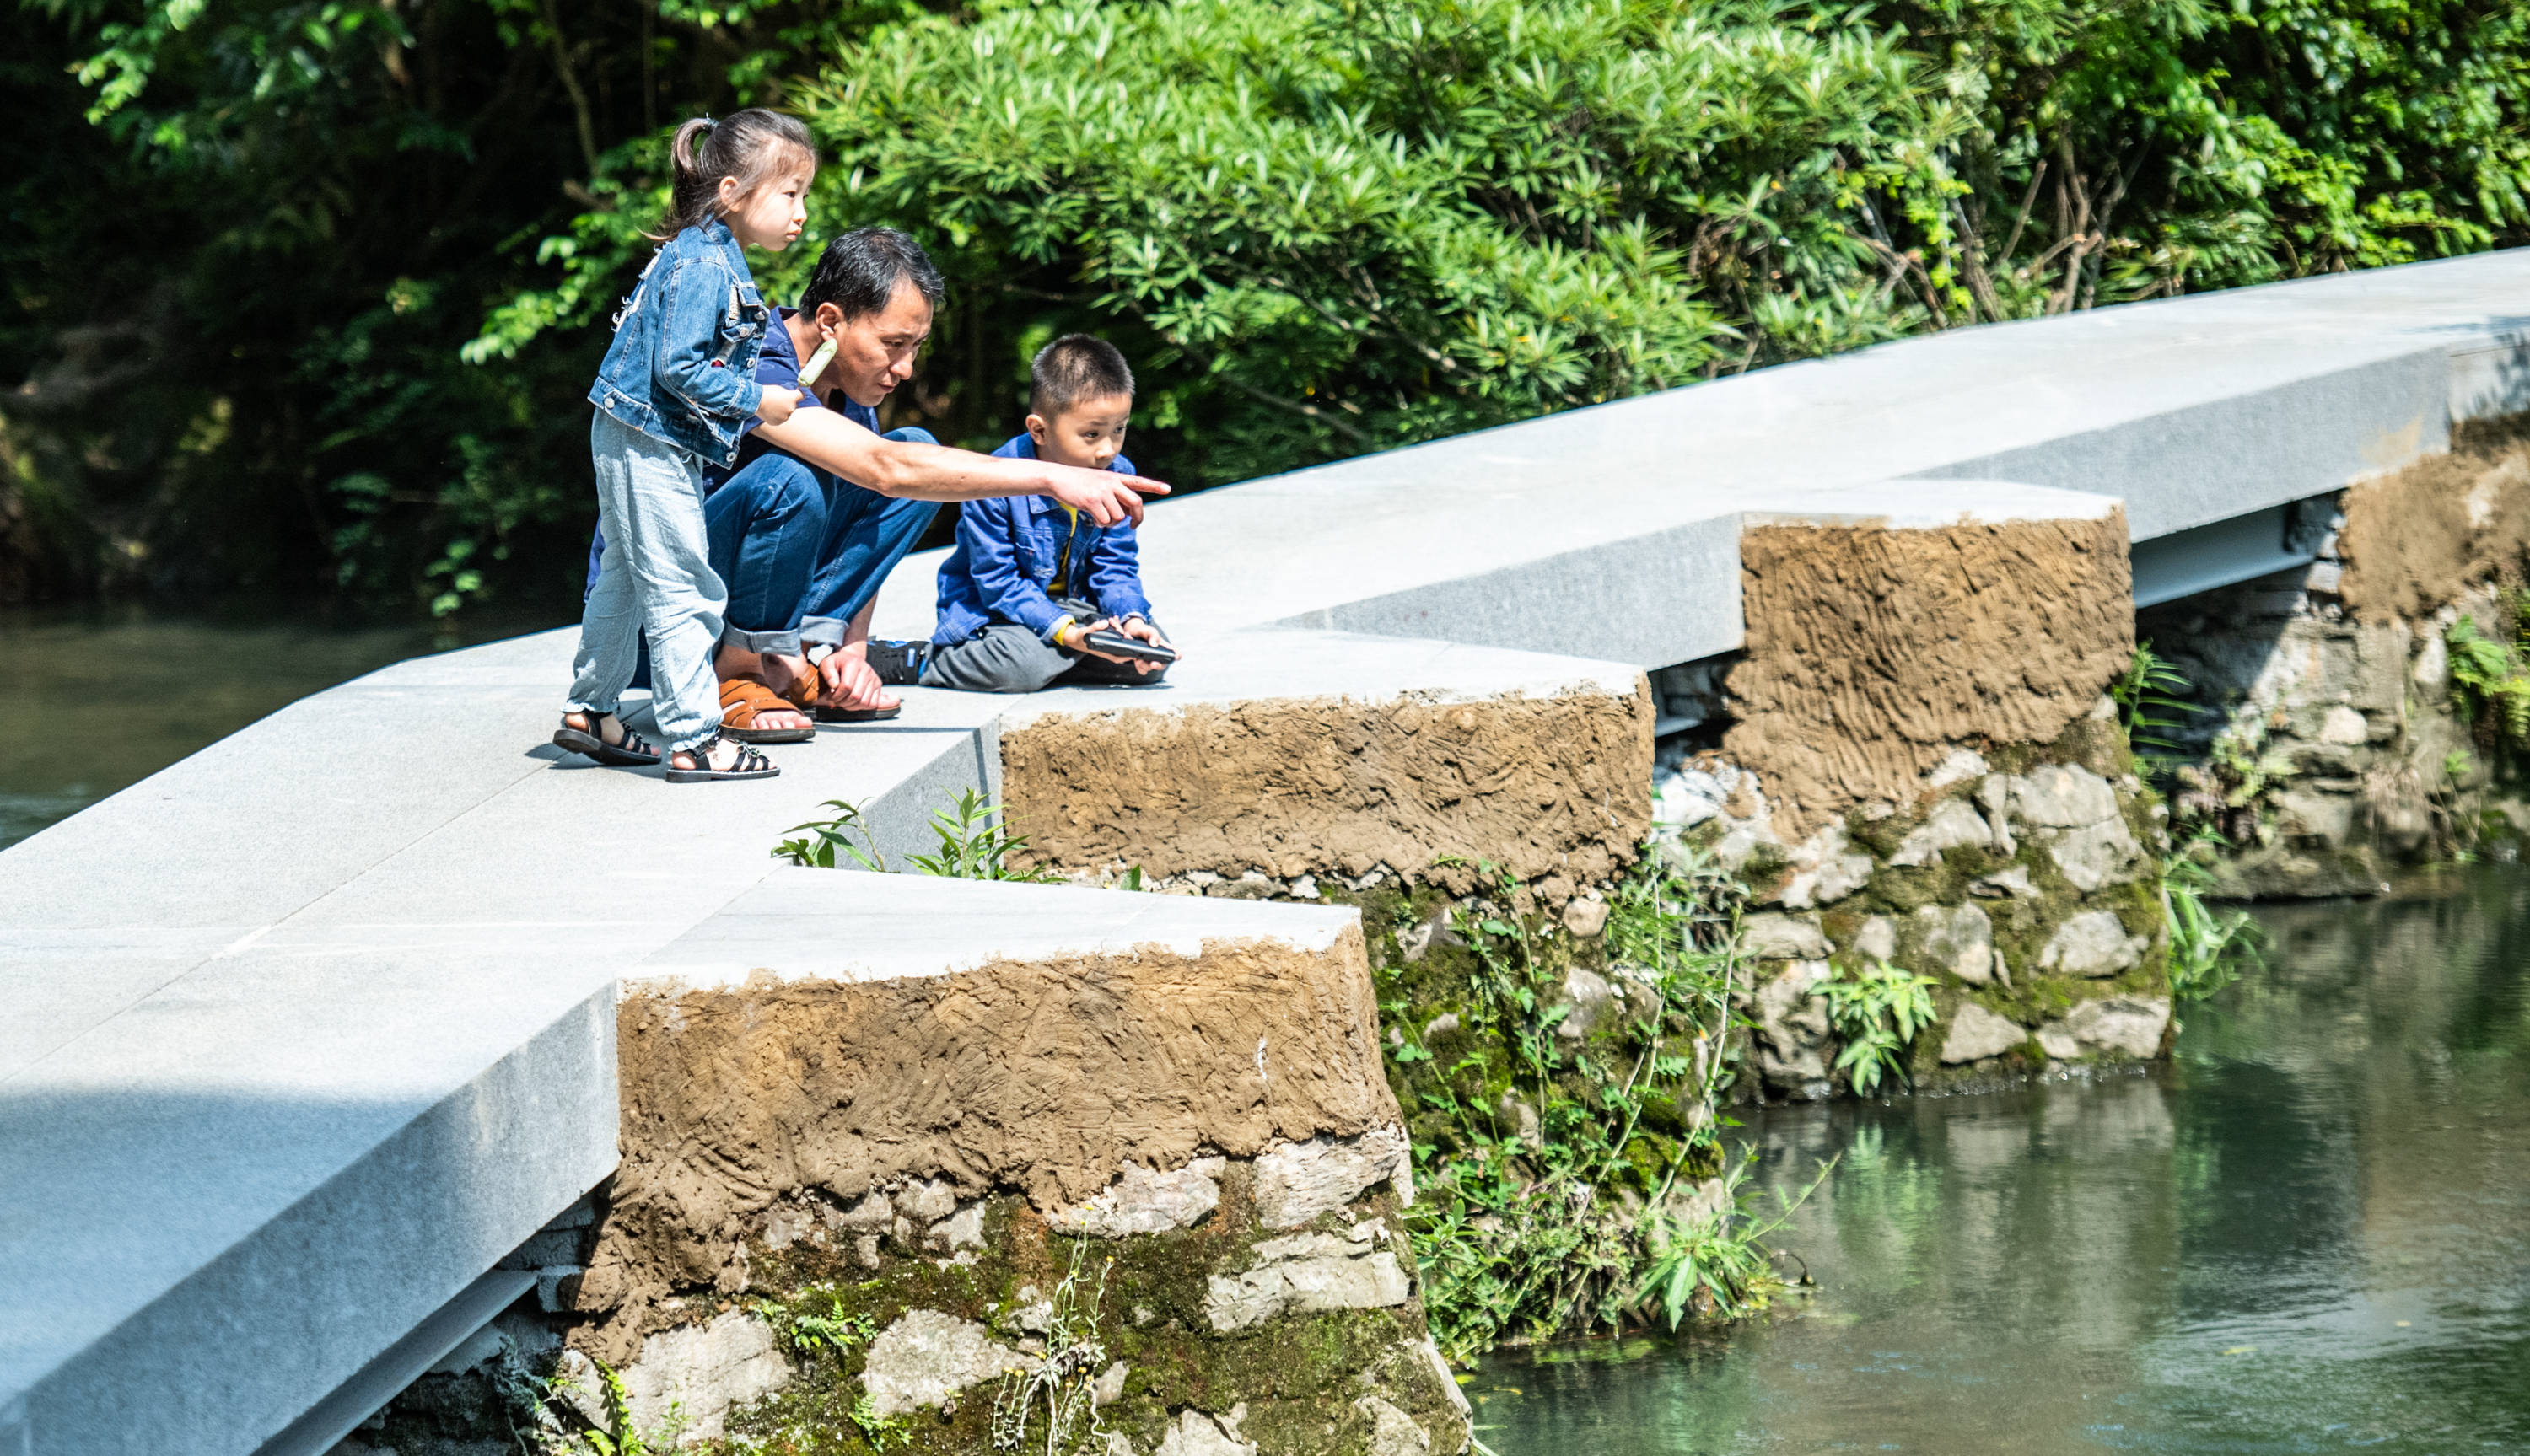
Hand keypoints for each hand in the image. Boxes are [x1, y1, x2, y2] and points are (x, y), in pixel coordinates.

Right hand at [757, 385, 803, 425]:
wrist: (755, 401)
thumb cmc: (766, 392)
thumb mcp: (779, 389)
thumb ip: (788, 393)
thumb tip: (791, 395)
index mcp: (792, 398)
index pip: (802, 396)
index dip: (799, 394)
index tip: (797, 392)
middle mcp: (791, 408)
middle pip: (793, 405)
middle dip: (788, 403)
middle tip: (777, 400)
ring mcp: (785, 417)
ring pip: (787, 413)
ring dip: (782, 410)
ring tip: (772, 406)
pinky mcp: (778, 422)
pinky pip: (780, 419)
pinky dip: (777, 416)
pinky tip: (769, 411)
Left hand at [817, 643, 895, 712]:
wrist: (850, 659)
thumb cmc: (837, 663)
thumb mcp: (827, 664)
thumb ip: (828, 673)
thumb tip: (835, 686)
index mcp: (853, 663)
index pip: (847, 686)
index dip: (837, 696)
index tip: (830, 697)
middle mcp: (866, 670)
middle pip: (856, 696)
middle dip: (843, 702)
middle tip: (836, 701)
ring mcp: (874, 678)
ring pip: (864, 702)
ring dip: (852, 706)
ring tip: (844, 702)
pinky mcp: (878, 685)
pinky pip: (873, 704)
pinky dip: (862, 707)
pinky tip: (853, 703)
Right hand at [1046, 464, 1168, 526]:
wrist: (1058, 478)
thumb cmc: (1080, 484)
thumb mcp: (1100, 483)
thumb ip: (1115, 495)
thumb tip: (1127, 515)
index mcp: (1116, 477)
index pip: (1138, 481)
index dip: (1154, 486)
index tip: (1168, 489)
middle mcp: (1112, 483)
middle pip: (1135, 502)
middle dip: (1137, 518)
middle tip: (1133, 526)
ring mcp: (1102, 491)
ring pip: (1119, 516)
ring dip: (1111, 523)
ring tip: (1101, 517)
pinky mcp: (1092, 501)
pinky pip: (1105, 520)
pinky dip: (1101, 524)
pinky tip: (1093, 518)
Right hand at [1059, 616, 1130, 664]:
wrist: (1075, 638)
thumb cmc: (1080, 638)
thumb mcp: (1085, 632)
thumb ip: (1095, 627)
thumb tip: (1105, 623)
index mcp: (1103, 651)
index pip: (1117, 658)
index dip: (1127, 657)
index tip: (1134, 653)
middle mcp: (1107, 649)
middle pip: (1120, 647)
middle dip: (1124, 639)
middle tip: (1126, 633)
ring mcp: (1107, 645)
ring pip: (1118, 640)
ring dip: (1119, 631)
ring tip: (1116, 621)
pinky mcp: (1106, 640)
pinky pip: (1114, 635)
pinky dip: (1115, 628)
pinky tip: (1114, 620)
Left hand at [1114, 616, 1172, 674]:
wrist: (1132, 634)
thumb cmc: (1144, 632)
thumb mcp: (1148, 630)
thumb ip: (1153, 635)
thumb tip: (1154, 645)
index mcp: (1165, 647)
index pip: (1175, 652)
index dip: (1177, 655)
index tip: (1177, 656)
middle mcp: (1159, 656)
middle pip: (1162, 665)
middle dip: (1157, 665)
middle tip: (1152, 663)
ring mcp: (1151, 662)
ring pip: (1150, 669)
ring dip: (1143, 664)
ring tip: (1138, 657)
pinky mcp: (1142, 666)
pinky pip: (1142, 670)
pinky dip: (1137, 665)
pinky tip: (1135, 659)